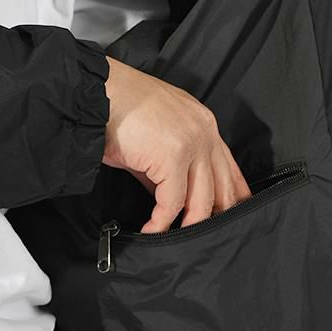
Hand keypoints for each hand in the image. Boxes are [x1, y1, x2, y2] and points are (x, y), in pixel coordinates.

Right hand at [103, 56, 251, 233]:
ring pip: (201, 200)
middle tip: (205, 237)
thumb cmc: (118, 109)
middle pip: (223, 187)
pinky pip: (172, 203)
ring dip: (189, 225)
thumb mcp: (154, 140)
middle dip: (216, 216)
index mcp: (204, 125)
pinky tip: (152, 230)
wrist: (97, 92)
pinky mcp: (171, 157)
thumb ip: (169, 170)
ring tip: (178, 238)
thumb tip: (173, 200)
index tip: (233, 215)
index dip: (234, 195)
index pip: (229, 167)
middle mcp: (204, 133)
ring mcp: (191, 144)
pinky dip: (161, 222)